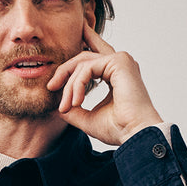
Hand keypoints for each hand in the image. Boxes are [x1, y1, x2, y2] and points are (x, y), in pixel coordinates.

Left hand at [48, 21, 163, 147]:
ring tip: (67, 107)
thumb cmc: (119, 129)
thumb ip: (75, 111)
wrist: (135, 134)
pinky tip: (77, 102)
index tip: (58, 69)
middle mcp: (120, 63)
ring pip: (83, 64)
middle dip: (65, 71)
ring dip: (70, 86)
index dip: (78, 51)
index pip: (94, 55)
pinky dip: (78, 85)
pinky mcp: (119, 61)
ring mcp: (121, 60)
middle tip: (51, 86)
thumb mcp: (89, 119)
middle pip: (84, 57)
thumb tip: (59, 107)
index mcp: (116, 73)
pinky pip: (88, 68)